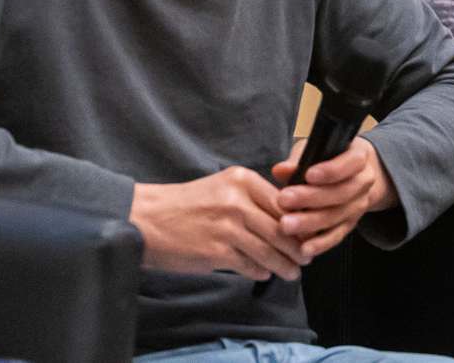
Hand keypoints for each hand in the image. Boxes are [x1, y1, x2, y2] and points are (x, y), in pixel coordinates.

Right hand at [129, 166, 307, 280]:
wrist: (146, 219)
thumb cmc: (185, 205)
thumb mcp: (222, 187)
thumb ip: (252, 199)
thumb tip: (285, 219)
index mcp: (242, 180)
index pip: (283, 202)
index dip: (299, 221)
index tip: (308, 233)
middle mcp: (237, 201)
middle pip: (280, 228)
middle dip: (297, 247)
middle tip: (306, 257)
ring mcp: (227, 227)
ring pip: (268, 250)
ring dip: (284, 264)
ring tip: (292, 271)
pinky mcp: (216, 252)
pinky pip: (249, 265)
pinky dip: (260, 271)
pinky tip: (264, 273)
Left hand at [271, 134, 397, 257]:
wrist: (355, 175)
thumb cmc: (329, 158)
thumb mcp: (316, 150)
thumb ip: (299, 160)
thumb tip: (280, 170)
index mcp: (359, 158)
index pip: (350, 163)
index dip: (330, 171)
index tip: (308, 175)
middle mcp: (363, 182)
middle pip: (341, 193)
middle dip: (311, 198)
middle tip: (284, 200)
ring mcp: (358, 206)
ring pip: (337, 216)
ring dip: (311, 223)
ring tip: (286, 225)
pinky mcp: (350, 225)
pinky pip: (337, 236)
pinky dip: (320, 244)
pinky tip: (303, 248)